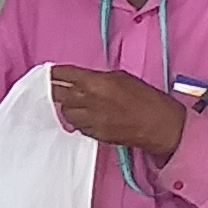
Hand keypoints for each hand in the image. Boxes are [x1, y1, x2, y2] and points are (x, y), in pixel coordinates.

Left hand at [45, 65, 186, 158]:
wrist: (158, 124)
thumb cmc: (145, 98)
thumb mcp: (121, 77)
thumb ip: (97, 79)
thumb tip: (82, 81)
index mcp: (96, 82)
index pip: (65, 75)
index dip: (54, 73)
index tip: (49, 72)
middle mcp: (89, 101)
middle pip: (58, 94)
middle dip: (54, 90)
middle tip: (51, 88)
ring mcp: (90, 120)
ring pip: (65, 113)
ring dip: (67, 107)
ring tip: (74, 104)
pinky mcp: (94, 135)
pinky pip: (77, 126)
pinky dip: (78, 121)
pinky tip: (85, 117)